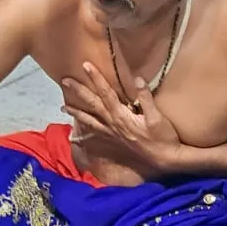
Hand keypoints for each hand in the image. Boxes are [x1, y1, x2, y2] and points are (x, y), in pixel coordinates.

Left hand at [62, 62, 182, 176]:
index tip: (85, 65)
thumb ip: (146, 98)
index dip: (96, 78)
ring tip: (63, 106)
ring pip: (89, 121)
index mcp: (121, 116)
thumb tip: (137, 78)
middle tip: (65, 81)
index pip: (106, 93)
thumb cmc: (163, 138)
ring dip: (76, 112)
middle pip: (92, 105)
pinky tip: (77, 131)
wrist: (164, 160)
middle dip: (79, 92)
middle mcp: (112, 124)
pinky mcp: (114, 141)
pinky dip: (85, 130)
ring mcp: (111, 134)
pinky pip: (95, 134)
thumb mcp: (157, 117)